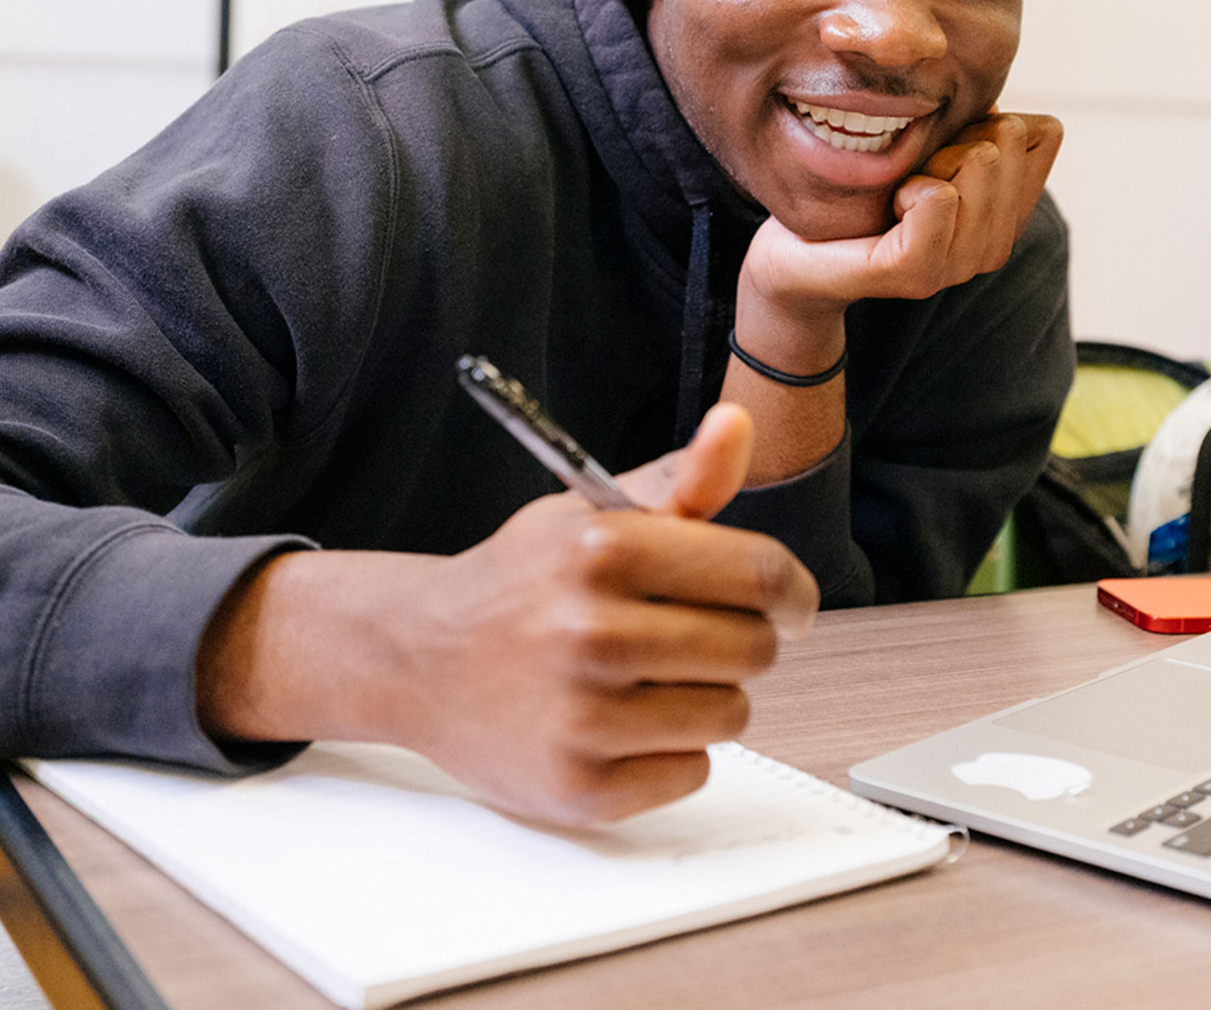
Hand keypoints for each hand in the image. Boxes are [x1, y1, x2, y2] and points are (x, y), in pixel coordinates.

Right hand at [197, 403, 818, 826]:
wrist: (419, 657)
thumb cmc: (520, 582)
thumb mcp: (590, 514)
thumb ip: (681, 480)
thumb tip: (740, 423)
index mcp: (602, 551)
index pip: (761, 575)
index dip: (791, 591)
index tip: (788, 604)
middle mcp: (592, 632)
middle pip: (755, 649)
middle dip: (735, 639)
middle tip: (686, 634)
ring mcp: (584, 717)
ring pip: (731, 714)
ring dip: (704, 697)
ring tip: (643, 678)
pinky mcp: (580, 788)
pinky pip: (691, 771)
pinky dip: (669, 751)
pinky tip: (619, 722)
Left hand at [738, 111, 1062, 336]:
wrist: (793, 256)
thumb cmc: (856, 191)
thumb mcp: (925, 144)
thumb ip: (968, 121)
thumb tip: (989, 86)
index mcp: (1005, 213)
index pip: (1043, 132)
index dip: (986, 120)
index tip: (939, 148)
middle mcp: (994, 245)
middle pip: (1007, 137)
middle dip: (951, 137)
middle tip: (908, 173)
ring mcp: (960, 265)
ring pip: (978, 160)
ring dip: (927, 162)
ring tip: (895, 193)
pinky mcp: (918, 274)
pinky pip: (938, 197)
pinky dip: (909, 187)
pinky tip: (889, 206)